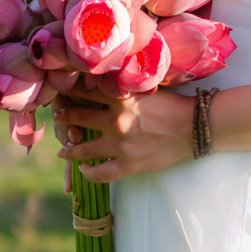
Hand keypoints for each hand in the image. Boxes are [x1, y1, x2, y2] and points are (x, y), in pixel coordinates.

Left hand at [54, 84, 192, 183]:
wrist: (193, 127)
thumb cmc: (173, 104)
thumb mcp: (146, 88)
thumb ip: (123, 86)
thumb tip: (104, 77)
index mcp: (120, 98)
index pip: (84, 90)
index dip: (70, 90)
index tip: (63, 90)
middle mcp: (115, 121)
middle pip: (77, 116)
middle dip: (64, 115)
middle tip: (57, 115)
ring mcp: (119, 145)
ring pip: (82, 148)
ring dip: (68, 148)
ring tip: (63, 149)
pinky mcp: (127, 165)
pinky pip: (99, 174)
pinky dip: (88, 173)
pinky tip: (83, 170)